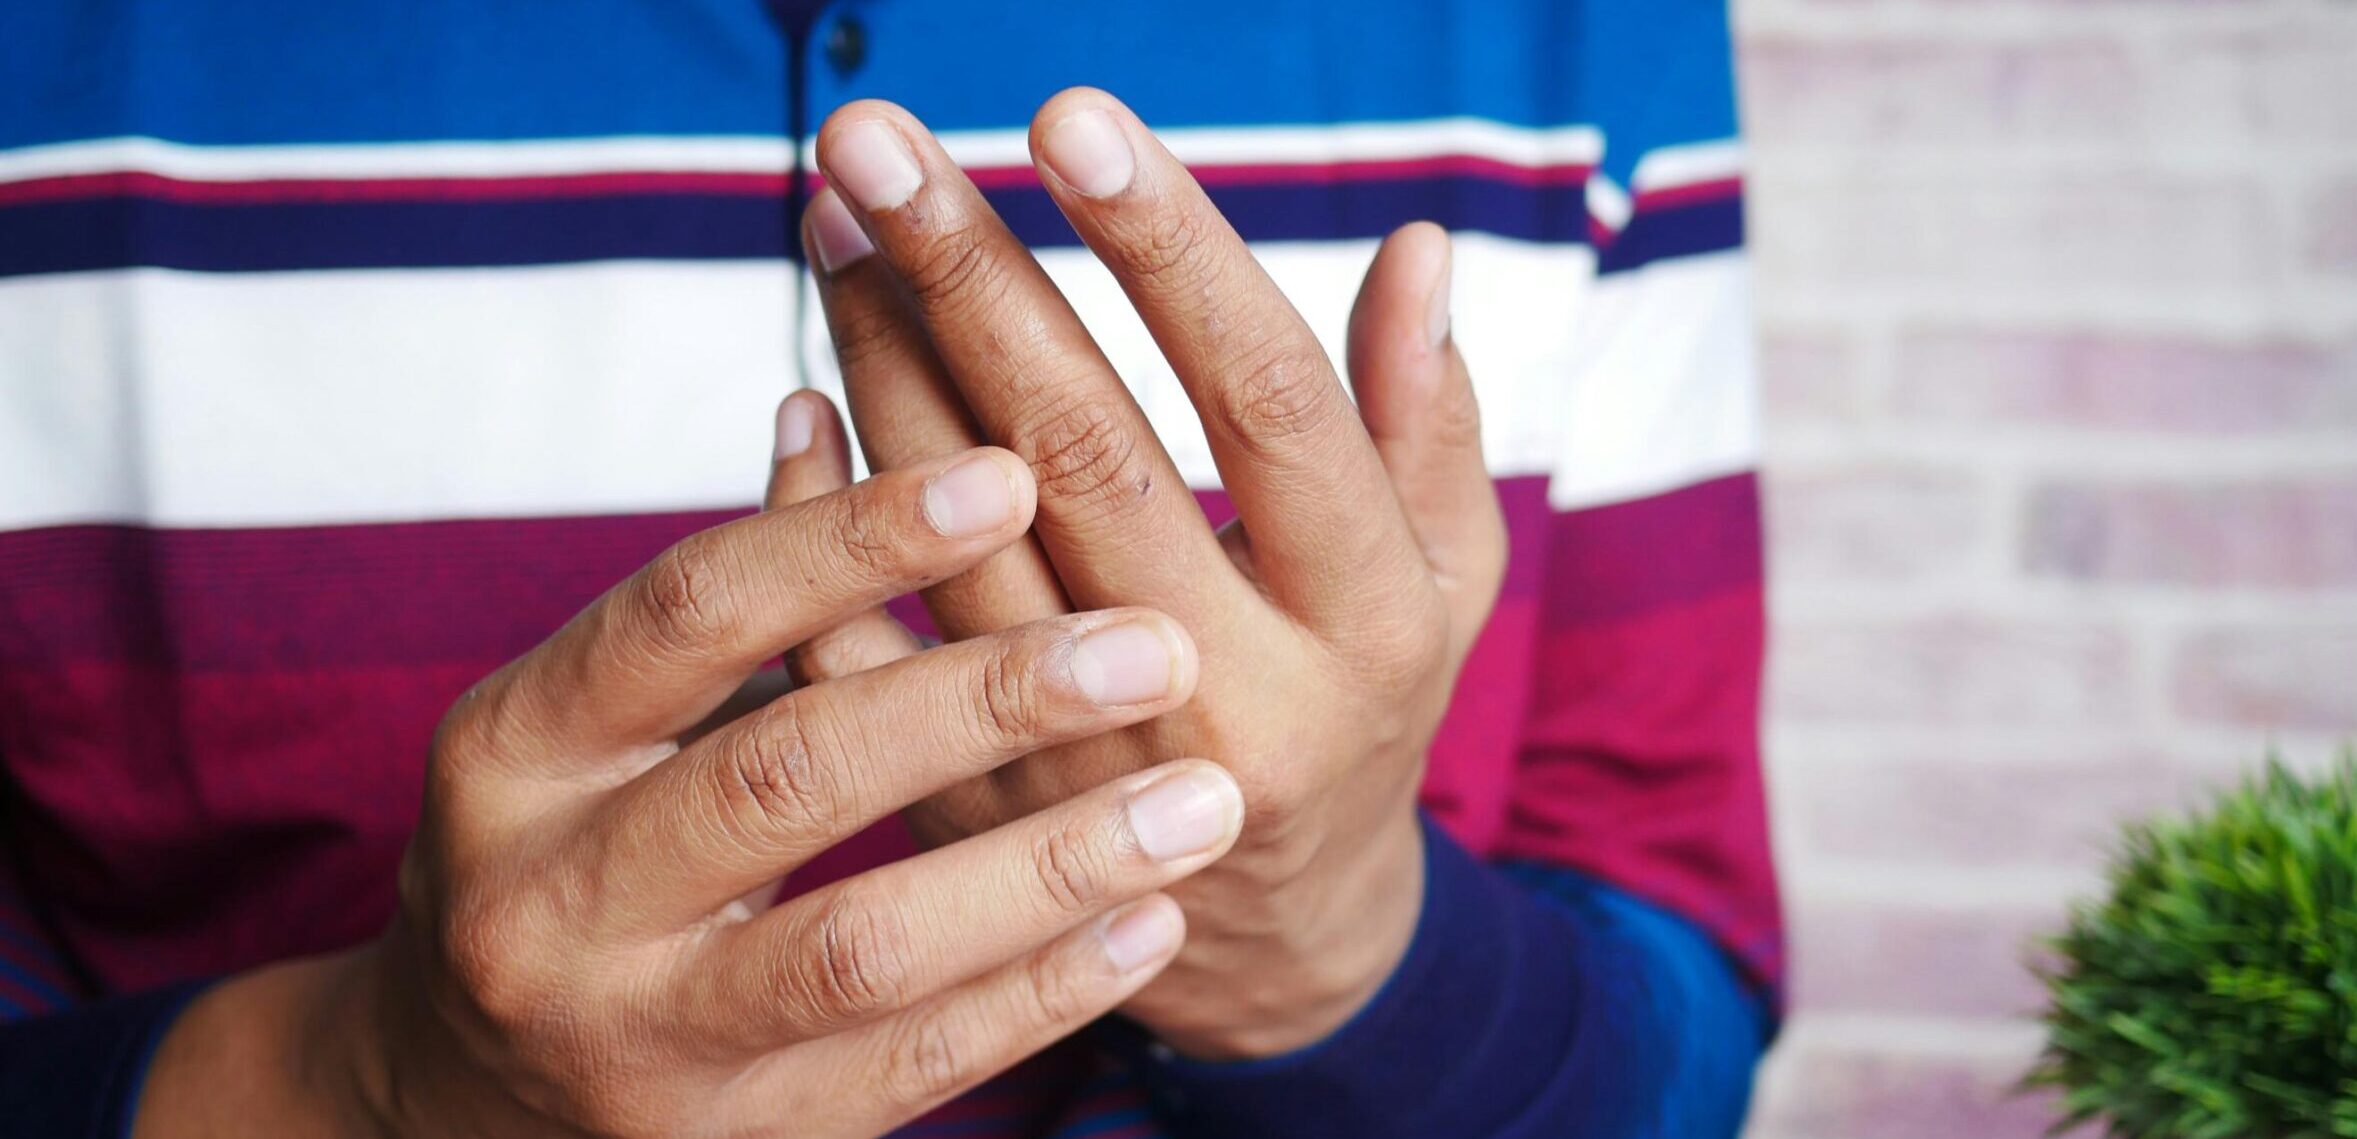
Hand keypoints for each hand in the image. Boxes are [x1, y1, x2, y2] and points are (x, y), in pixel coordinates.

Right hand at [133, 443, 1244, 1137]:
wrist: (457, 1108)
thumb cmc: (570, 859)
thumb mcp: (589, 728)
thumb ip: (718, 607)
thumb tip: (835, 402)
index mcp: (518, 749)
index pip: (693, 610)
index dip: (854, 536)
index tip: (1014, 470)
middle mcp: (551, 896)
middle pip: (789, 775)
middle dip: (989, 703)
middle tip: (1156, 645)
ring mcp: (638, 1037)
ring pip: (865, 944)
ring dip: (1051, 866)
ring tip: (1200, 803)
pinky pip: (913, 1067)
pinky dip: (1044, 991)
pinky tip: (1150, 920)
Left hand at [779, 88, 1506, 1057]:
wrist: (1274, 940)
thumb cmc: (1366, 706)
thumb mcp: (1446, 579)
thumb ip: (1426, 419)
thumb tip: (1418, 246)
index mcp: (1362, 618)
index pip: (1267, 403)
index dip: (1169, 254)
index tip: (1073, 118)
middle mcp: (1225, 692)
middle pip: (1082, 450)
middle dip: (970, 274)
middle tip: (876, 139)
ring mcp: (1088, 764)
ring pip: (959, 536)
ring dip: (882, 362)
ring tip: (837, 220)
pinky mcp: (978, 814)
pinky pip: (865, 655)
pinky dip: (817, 521)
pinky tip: (800, 397)